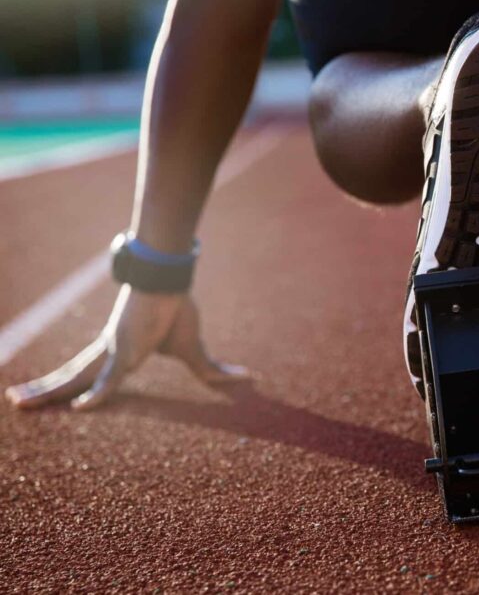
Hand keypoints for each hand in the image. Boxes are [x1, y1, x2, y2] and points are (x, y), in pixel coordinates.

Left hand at [5, 286, 248, 410]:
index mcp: (118, 352)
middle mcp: (107, 352)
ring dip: (46, 392)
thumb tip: (245, 377)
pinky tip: (80, 409)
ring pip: (74, 378)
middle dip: (42, 391)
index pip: (86, 374)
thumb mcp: (195, 350)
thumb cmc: (177, 308)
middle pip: (68, 375)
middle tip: (16, 403)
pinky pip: (111, 379)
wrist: (172, 279)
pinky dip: (98, 395)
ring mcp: (113, 351)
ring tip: (16, 403)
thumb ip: (211, 370)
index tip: (49, 397)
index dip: (65, 385)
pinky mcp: (127, 349)